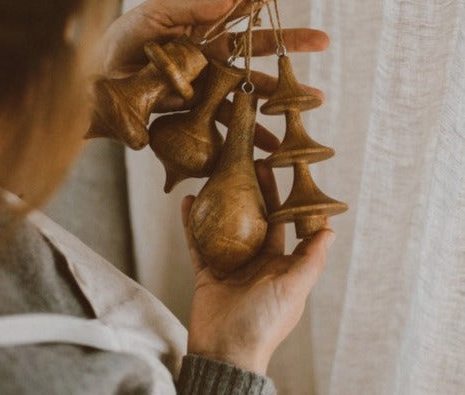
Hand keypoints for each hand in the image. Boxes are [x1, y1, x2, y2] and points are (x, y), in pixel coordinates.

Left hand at [99, 0, 328, 151]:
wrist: (97, 87)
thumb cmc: (119, 44)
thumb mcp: (153, 17)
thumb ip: (191, 9)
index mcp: (201, 28)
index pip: (241, 8)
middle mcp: (210, 56)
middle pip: (257, 49)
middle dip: (291, 44)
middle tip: (324, 41)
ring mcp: (207, 86)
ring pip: (251, 89)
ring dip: (280, 95)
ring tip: (308, 101)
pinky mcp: (198, 113)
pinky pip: (230, 122)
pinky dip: (251, 133)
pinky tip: (271, 143)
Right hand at [180, 160, 334, 374]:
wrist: (226, 353)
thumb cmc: (265, 322)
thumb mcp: (294, 288)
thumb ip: (311, 259)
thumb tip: (330, 229)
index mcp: (279, 264)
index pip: (283, 224)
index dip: (282, 199)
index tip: (280, 173)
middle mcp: (256, 262)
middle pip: (254, 219)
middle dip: (253, 192)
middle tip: (250, 164)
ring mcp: (230, 265)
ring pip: (224, 226)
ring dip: (222, 202)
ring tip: (219, 176)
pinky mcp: (206, 272)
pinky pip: (197, 243)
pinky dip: (192, 224)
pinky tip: (188, 202)